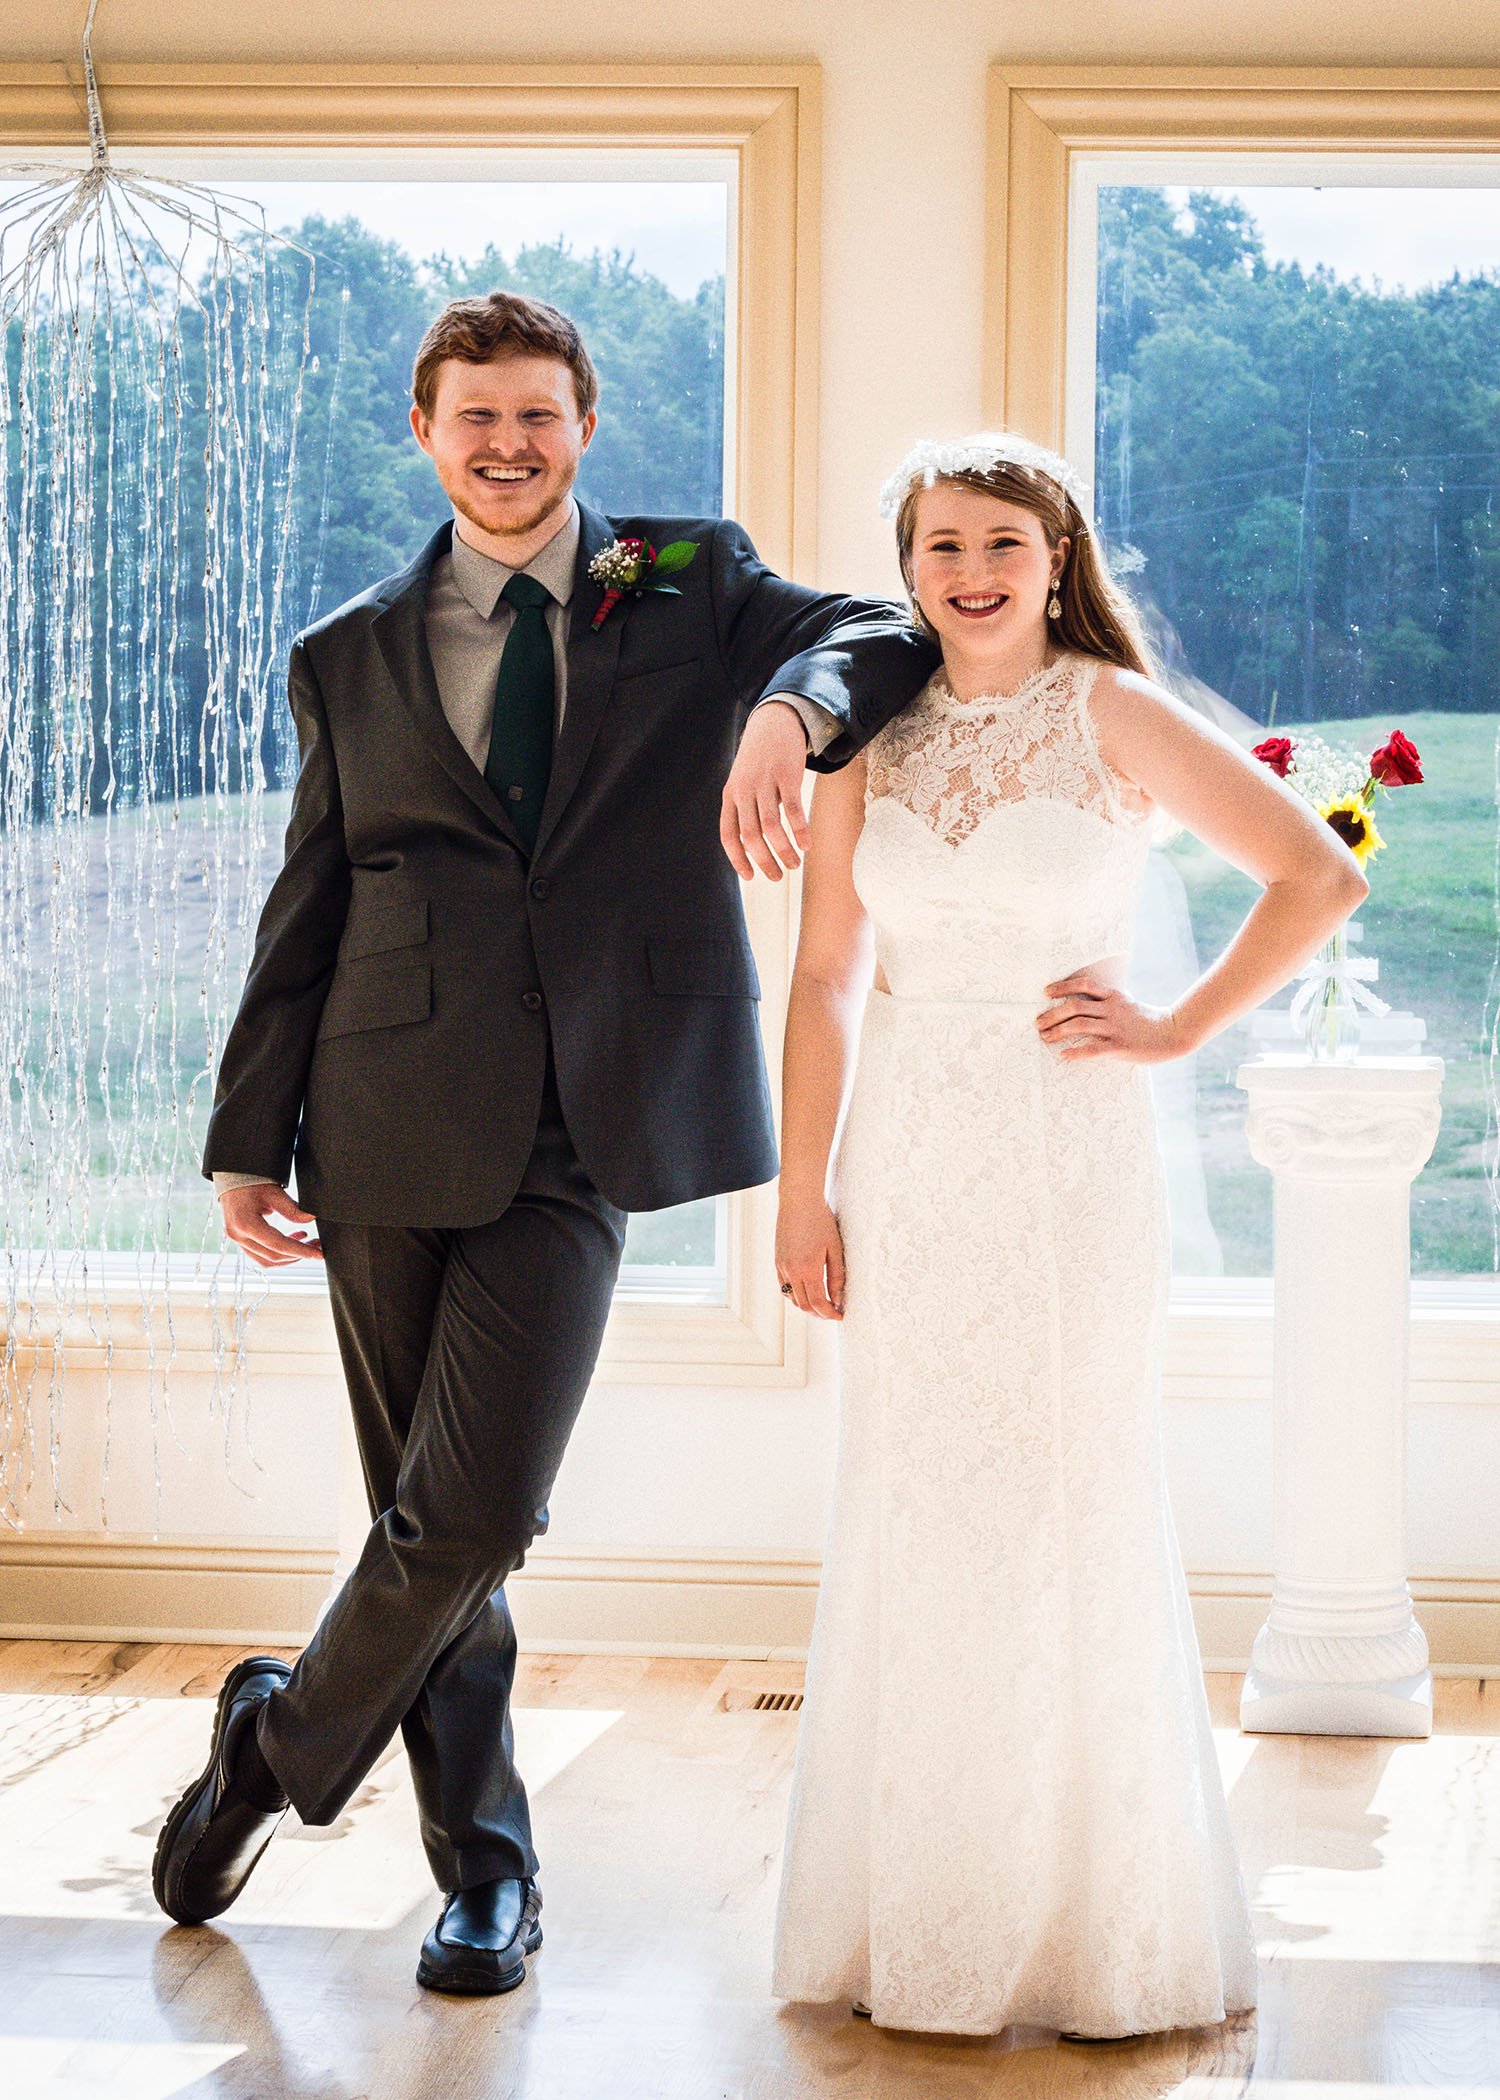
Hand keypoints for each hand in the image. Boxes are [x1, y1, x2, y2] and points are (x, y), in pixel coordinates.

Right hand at [220, 1182, 323, 1265]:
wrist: (232, 1177)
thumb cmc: (250, 1181)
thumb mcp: (274, 1192)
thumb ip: (292, 1209)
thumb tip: (311, 1219)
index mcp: (246, 1224)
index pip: (279, 1245)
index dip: (302, 1251)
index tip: (319, 1254)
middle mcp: (238, 1236)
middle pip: (273, 1256)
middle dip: (299, 1254)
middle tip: (317, 1247)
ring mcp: (237, 1239)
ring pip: (266, 1260)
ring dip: (289, 1256)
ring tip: (308, 1243)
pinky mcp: (240, 1239)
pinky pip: (260, 1254)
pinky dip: (278, 1251)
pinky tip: (294, 1239)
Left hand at [721, 700, 810, 880]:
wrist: (774, 721)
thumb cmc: (759, 760)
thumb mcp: (742, 782)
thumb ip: (743, 811)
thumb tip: (750, 848)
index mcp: (730, 796)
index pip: (729, 835)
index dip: (738, 859)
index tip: (751, 877)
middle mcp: (744, 790)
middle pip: (751, 836)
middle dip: (765, 861)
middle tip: (778, 877)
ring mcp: (765, 782)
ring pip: (772, 826)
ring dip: (784, 850)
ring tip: (795, 864)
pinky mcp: (786, 775)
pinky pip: (793, 810)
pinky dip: (800, 831)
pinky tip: (807, 844)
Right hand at [775, 1192, 845, 1318]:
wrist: (798, 1201)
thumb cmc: (820, 1221)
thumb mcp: (835, 1249)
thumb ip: (836, 1277)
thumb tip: (838, 1299)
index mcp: (808, 1268)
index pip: (817, 1303)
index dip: (829, 1314)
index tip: (840, 1315)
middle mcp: (791, 1271)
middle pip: (804, 1305)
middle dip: (819, 1313)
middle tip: (833, 1311)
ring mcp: (782, 1267)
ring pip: (792, 1298)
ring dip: (807, 1305)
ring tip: (823, 1302)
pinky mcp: (777, 1262)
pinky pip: (784, 1287)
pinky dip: (796, 1294)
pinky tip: (808, 1290)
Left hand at [1036, 969, 1186, 1063]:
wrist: (1173, 1033)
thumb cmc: (1146, 1019)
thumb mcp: (1127, 1002)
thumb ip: (1107, 1001)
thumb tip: (1082, 1003)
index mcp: (1113, 996)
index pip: (1084, 985)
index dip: (1063, 986)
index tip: (1046, 992)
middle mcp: (1112, 1009)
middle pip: (1075, 1006)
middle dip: (1053, 1014)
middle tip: (1038, 1023)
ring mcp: (1115, 1027)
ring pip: (1080, 1025)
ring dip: (1058, 1031)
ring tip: (1045, 1037)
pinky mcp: (1120, 1046)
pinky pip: (1093, 1049)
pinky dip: (1076, 1052)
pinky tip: (1063, 1056)